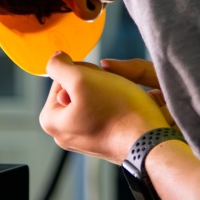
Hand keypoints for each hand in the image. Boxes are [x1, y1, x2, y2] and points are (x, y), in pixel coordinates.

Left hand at [40, 52, 170, 163]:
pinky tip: (125, 108)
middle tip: (110, 87)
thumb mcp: (81, 79)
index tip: (97, 79)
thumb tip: (54, 59)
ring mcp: (84, 140)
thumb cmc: (116, 110)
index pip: (61, 79)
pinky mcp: (103, 140)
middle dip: (94, 81)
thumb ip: (59, 66)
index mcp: (52, 121)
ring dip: (107, 90)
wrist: (148, 140)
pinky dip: (115, 104)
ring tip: (120, 98)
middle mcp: (64, 134)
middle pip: (76, 90)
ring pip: (92, 99)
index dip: (82, 71)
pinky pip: (104, 112)